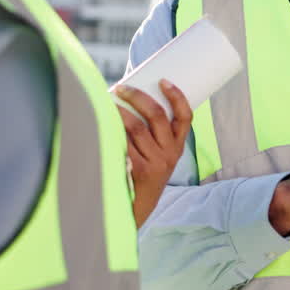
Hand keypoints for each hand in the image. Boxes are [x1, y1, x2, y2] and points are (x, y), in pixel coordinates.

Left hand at [115, 80, 192, 226]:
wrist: (138, 208)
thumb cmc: (144, 174)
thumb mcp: (158, 155)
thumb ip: (151, 133)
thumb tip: (128, 98)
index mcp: (178, 146)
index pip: (185, 116)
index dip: (177, 96)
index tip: (163, 81)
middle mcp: (170, 153)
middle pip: (157, 116)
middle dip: (138, 97)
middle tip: (121, 87)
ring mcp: (156, 162)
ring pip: (136, 128)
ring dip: (120, 111)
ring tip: (108, 102)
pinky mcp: (138, 170)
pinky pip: (125, 144)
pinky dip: (114, 130)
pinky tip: (104, 123)